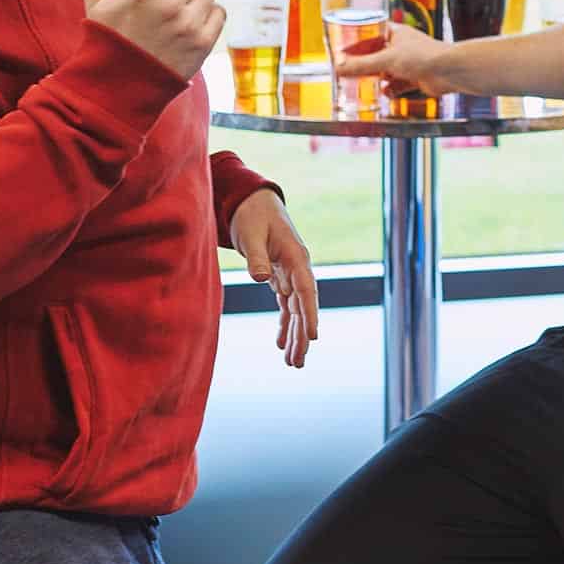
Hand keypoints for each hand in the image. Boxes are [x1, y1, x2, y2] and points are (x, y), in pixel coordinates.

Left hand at [229, 188, 317, 366]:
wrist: (253, 201)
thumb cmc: (252, 214)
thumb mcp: (251, 233)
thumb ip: (257, 256)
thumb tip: (262, 279)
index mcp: (295, 255)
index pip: (306, 288)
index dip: (310, 313)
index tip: (312, 337)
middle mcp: (297, 266)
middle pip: (303, 305)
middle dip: (302, 335)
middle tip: (298, 362)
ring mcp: (290, 272)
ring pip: (295, 309)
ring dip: (294, 334)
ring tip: (293, 362)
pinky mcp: (280, 276)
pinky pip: (285, 304)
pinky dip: (284, 323)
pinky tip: (280, 344)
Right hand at [334, 21, 454, 95]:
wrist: (449, 71)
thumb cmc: (423, 56)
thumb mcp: (385, 60)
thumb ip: (361, 65)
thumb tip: (339, 69)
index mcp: (395, 33)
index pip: (371, 33)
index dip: (357, 41)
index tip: (344, 50)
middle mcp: (402, 46)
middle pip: (377, 55)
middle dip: (365, 65)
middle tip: (349, 72)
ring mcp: (410, 62)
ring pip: (387, 71)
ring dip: (378, 79)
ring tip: (366, 85)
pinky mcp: (416, 78)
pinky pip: (398, 85)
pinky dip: (392, 90)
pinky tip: (387, 93)